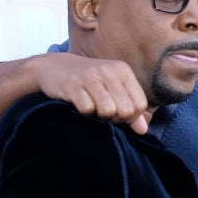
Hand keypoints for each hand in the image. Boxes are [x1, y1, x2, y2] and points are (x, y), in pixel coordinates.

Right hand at [33, 54, 148, 133]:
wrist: (53, 66)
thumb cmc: (89, 81)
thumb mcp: (113, 89)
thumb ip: (131, 108)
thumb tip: (143, 130)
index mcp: (122, 71)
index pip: (140, 104)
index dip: (132, 117)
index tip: (119, 115)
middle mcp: (109, 71)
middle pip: (126, 110)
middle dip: (116, 119)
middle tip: (104, 114)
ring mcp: (90, 77)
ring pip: (108, 111)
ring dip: (100, 117)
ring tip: (93, 109)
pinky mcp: (72, 85)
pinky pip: (87, 109)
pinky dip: (84, 112)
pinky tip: (79, 105)